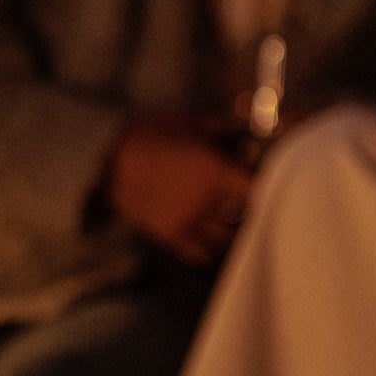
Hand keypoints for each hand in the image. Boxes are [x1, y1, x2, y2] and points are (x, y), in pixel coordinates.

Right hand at [106, 116, 255, 264]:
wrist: (107, 155)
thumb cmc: (151, 133)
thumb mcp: (192, 121)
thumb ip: (224, 129)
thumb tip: (249, 131)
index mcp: (218, 173)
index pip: (261, 189)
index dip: (269, 185)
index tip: (268, 180)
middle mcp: (208, 203)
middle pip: (246, 214)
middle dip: (249, 205)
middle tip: (245, 196)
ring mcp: (189, 222)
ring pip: (226, 236)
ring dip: (232, 228)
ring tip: (230, 217)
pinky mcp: (169, 235)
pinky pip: (199, 254)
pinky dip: (210, 249)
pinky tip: (212, 238)